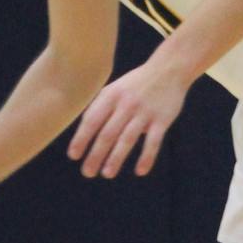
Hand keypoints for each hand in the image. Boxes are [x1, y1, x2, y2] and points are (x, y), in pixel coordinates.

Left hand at [66, 58, 190, 178]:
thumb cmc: (136, 83)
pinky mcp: (162, 120)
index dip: (81, 138)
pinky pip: (153, 142)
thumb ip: (99, 106)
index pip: (92, 120)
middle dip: (96, 154)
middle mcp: (126, 104)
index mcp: (111, 96)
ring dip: (116, 158)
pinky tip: (140, 171)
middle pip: (107, 133)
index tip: (74, 155)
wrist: (169, 69)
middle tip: (87, 172)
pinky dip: (147, 157)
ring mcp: (145, 112)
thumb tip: (82, 132)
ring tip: (107, 173)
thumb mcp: (114, 88)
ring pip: (127, 139)